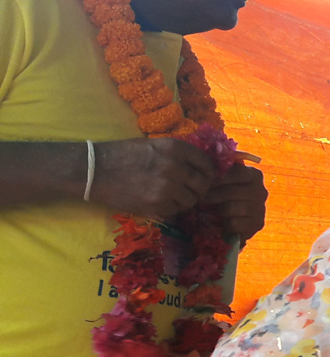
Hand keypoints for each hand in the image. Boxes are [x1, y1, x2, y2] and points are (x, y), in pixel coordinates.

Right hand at [90, 137, 214, 219]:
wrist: (94, 170)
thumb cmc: (122, 155)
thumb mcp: (154, 145)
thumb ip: (178, 155)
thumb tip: (200, 168)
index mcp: (175, 148)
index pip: (206, 163)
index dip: (208, 172)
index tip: (203, 177)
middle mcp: (175, 167)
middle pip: (202, 184)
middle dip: (199, 189)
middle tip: (190, 191)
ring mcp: (167, 187)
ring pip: (191, 200)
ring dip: (184, 201)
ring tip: (171, 197)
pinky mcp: (157, 204)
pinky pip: (175, 211)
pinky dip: (171, 209)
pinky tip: (159, 202)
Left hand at [202, 164, 267, 239]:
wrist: (236, 220)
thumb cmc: (226, 195)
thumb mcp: (224, 179)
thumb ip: (221, 169)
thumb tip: (210, 158)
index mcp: (255, 175)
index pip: (234, 173)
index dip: (215, 179)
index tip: (201, 183)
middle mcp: (261, 191)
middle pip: (230, 192)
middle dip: (211, 196)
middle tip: (198, 198)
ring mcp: (261, 209)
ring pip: (230, 209)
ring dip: (217, 210)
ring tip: (208, 210)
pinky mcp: (257, 225)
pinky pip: (234, 223)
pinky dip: (225, 224)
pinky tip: (222, 222)